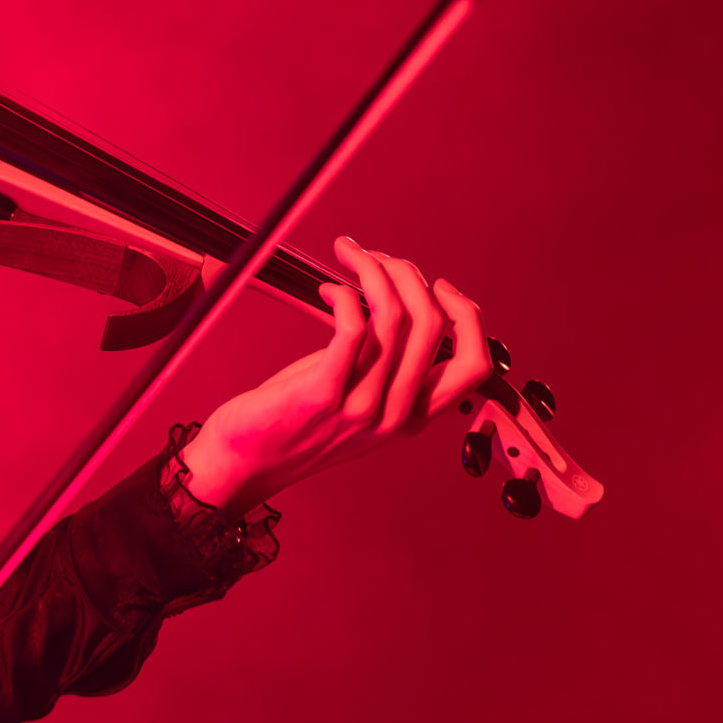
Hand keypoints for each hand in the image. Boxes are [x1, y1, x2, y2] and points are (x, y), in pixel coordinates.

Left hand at [179, 234, 490, 517]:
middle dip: (409, 274)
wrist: (247, 463)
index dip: (467, 316)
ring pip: (393, 318)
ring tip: (352, 260)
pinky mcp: (322, 395)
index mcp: (413, 417)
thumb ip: (386, 367)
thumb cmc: (296, 424)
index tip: (438, 286)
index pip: (475, 366)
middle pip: (433, 325)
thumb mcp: (360, 401)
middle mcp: (395, 415)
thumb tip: (397, 304)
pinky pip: (352, 329)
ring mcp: (361, 407)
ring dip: (374, 272)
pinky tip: (329, 290)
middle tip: (378, 258)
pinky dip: (345, 295)